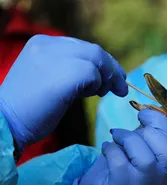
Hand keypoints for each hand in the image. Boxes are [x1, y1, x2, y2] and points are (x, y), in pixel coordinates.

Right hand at [0, 34, 127, 150]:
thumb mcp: (47, 79)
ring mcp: (56, 57)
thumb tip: (98, 75)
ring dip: (107, 78)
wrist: (7, 124)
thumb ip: (68, 70)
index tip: (114, 76)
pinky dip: (99, 84)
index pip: (82, 47)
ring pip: (97, 59)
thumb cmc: (28, 110)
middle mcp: (49, 45)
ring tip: (103, 93)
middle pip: (94, 51)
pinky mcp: (66, 74)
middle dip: (112, 69)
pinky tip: (92, 95)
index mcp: (42, 44)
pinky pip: (93, 74)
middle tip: (121, 86)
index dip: (102, 62)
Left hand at [73, 109, 166, 184]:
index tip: (145, 113)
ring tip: (116, 136)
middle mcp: (162, 179)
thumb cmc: (122, 164)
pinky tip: (106, 148)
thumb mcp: (140, 147)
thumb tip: (150, 111)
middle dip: (150, 130)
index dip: (162, 122)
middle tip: (135, 123)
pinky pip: (120, 162)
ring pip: (144, 158)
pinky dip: (111, 149)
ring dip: (128, 138)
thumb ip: (148, 132)